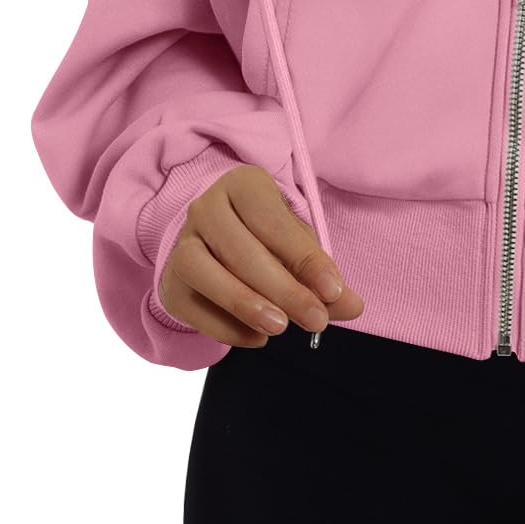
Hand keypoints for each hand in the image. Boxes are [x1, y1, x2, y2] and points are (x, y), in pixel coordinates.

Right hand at [157, 163, 364, 344]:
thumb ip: (323, 275)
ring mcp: (182, 244)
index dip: (305, 259)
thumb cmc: (267, 238)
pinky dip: (225, 327)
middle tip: (316, 320)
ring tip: (281, 328)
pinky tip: (257, 337)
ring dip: (245, 304)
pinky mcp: (171, 282)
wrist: (216, 243)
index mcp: (243, 186)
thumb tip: (354, 306)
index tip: (334, 291)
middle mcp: (206, 208)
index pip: (274, 223)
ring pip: (205, 272)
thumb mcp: (298, 245)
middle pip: (241, 251)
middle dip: (284, 290)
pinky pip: (192, 306)